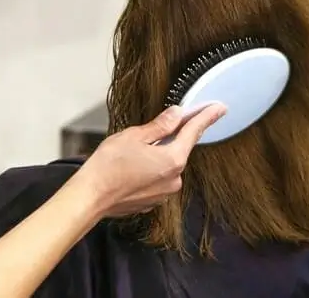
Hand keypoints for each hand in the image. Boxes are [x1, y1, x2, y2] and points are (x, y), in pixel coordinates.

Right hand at [75, 103, 225, 217]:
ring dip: (157, 154)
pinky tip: (132, 166)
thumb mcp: (134, 136)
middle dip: (171, 136)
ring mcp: (164, 193)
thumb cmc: (108, 166)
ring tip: (132, 151)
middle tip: (155, 127)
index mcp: (173, 159)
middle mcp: (174, 179)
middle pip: (179, 149)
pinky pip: (157, 178)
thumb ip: (160, 126)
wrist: (90, 197)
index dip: (206, 117)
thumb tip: (177, 114)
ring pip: (167, 165)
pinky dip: (149, 169)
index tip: (219, 108)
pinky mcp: (152, 201)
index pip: (194, 132)